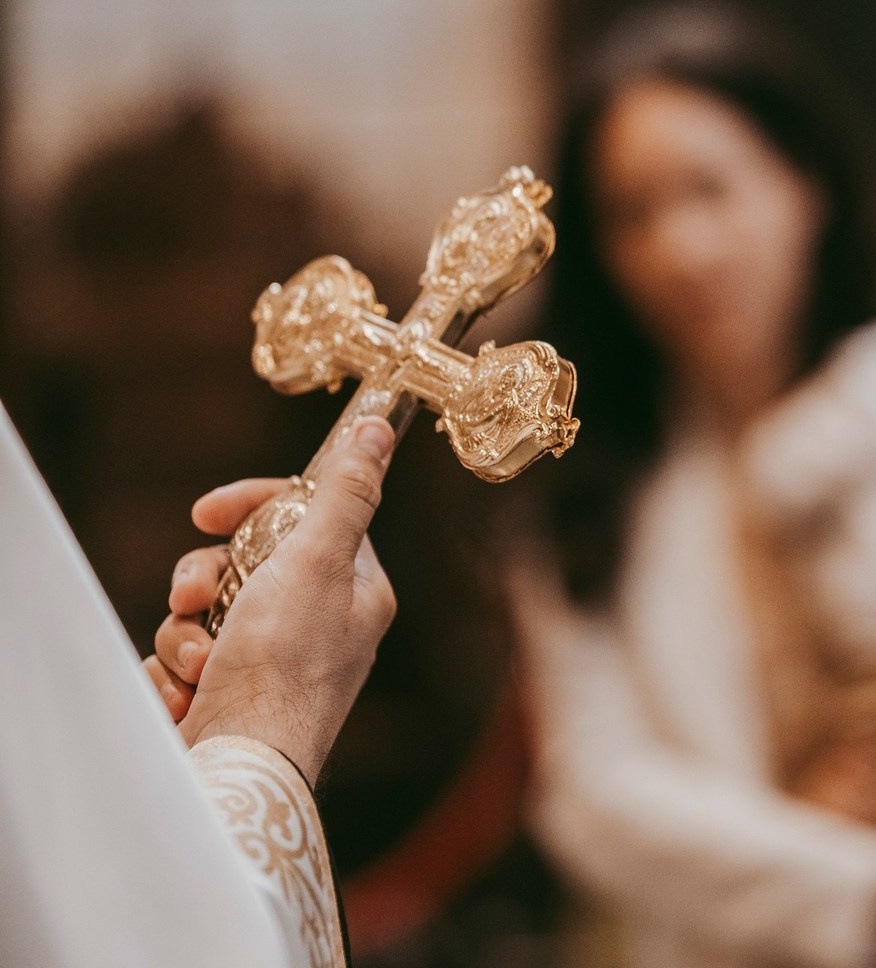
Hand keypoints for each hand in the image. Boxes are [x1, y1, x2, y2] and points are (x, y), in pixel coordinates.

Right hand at [143, 418, 397, 783]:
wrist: (240, 767)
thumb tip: (377, 429)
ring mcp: (270, 662)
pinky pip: (185, 657)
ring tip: (200, 663)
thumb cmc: (285, 663)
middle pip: (245, 562)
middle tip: (193, 596)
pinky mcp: (228, 695)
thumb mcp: (320, 559)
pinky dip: (177, 671)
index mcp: (352, 589)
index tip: (209, 513)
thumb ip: (345, 492)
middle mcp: (318, 623)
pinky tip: (188, 695)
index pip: (305, 517)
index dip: (253, 506)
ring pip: (206, 610)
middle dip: (206, 576)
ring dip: (189, 632)